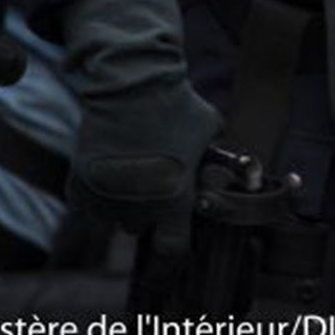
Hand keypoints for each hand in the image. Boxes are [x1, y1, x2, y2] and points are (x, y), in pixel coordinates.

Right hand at [62, 0, 222, 260]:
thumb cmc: (179, 108)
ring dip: (124, 202)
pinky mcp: (79, 185)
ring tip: (136, 170)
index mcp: (173, 198)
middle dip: (151, 212)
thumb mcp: (213, 134)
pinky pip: (90, 202)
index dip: (175, 249)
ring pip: (114, 215)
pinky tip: (114, 165)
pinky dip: (100, 192)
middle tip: (157, 186)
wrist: (132, 84)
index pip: (173, 249)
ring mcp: (104, 198)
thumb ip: (229, 163)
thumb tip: (255, 181)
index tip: (175, 243)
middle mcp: (136, 205)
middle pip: (141, 227)